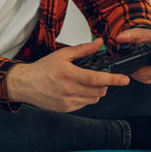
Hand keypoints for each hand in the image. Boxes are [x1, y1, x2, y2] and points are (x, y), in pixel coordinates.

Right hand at [4, 39, 127, 112]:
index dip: (113, 79)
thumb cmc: (42, 69)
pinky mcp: (66, 108)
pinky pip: (85, 104)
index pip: (96, 79)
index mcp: (69, 74)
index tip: (125, 80)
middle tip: (97, 77)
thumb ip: (83, 49)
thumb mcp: (62, 55)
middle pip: (99, 90)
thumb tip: (99, 43)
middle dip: (104, 84)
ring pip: (94, 98)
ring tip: (84, 83)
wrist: (25, 84)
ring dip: (95, 91)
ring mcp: (68, 101)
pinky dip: (85, 97)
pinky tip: (75, 90)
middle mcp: (69, 89)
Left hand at [113, 27, 150, 83]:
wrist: (147, 43)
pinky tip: (136, 71)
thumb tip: (120, 38)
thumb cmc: (146, 38)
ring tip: (133, 67)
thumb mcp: (137, 33)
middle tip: (133, 66)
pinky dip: (141, 77)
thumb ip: (129, 35)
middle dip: (145, 69)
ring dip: (142, 74)